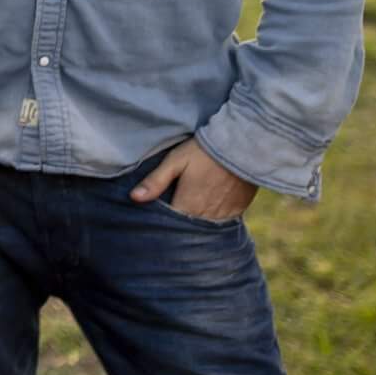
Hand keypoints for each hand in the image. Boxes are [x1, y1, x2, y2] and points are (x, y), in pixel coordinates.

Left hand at [131, 138, 258, 221]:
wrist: (242, 145)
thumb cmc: (204, 151)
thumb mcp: (175, 161)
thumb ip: (155, 181)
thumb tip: (134, 198)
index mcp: (188, 205)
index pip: (170, 225)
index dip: (161, 224)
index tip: (153, 222)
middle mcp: (206, 215)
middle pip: (188, 229)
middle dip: (178, 227)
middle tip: (170, 219)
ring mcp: (224, 215)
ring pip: (205, 228)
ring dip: (196, 225)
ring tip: (187, 217)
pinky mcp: (238, 210)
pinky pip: (222, 222)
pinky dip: (213, 220)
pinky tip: (207, 212)